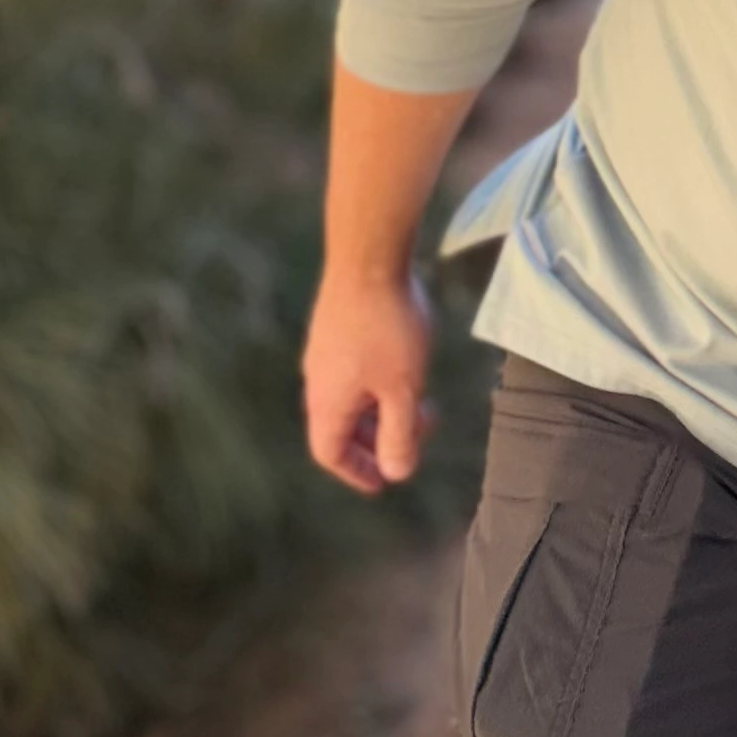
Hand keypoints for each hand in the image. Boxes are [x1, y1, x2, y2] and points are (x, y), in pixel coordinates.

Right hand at [302, 264, 433, 493]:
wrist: (368, 255)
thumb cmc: (388, 326)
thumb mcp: (403, 388)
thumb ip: (400, 434)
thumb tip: (396, 473)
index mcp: (327, 401)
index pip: (329, 452)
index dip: (357, 471)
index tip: (384, 480)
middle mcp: (317, 378)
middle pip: (340, 426)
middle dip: (378, 438)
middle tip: (420, 432)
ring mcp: (323, 349)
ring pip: (349, 395)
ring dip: (381, 408)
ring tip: (419, 399)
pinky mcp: (334, 325)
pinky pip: (351, 369)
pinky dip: (377, 382)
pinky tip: (406, 364)